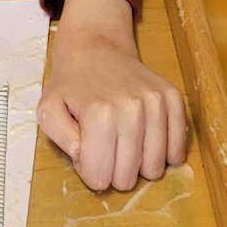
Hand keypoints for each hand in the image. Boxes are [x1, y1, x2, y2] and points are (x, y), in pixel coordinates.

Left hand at [37, 0, 187, 192]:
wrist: (96, 47)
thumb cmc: (71, 85)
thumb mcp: (48, 111)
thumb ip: (61, 142)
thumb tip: (87, 161)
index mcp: (99, 115)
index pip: (100, 178)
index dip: (89, 170)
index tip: (86, 150)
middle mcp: (133, 109)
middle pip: (128, 179)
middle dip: (113, 171)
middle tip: (104, 146)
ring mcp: (157, 103)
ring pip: (155, 169)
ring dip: (138, 164)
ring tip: (124, 142)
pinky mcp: (173, 99)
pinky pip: (178, 151)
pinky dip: (163, 154)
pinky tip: (146, 141)